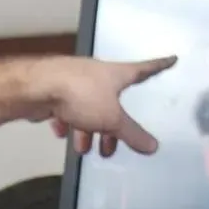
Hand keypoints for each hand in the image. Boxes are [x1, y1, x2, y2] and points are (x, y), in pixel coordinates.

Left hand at [43, 55, 176, 157]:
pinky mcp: (55, 91)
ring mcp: (74, 81)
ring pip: (87, 108)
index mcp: (116, 74)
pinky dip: (66, 122)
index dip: (159, 66)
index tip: (171, 59)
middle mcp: (96, 75)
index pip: (145, 69)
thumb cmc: (80, 96)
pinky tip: (61, 134)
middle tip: (111, 147)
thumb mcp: (111, 119)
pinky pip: (65, 109)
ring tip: (84, 150)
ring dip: (87, 130)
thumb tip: (153, 147)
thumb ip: (131, 134)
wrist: (37, 88)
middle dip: (112, 125)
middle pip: (112, 100)